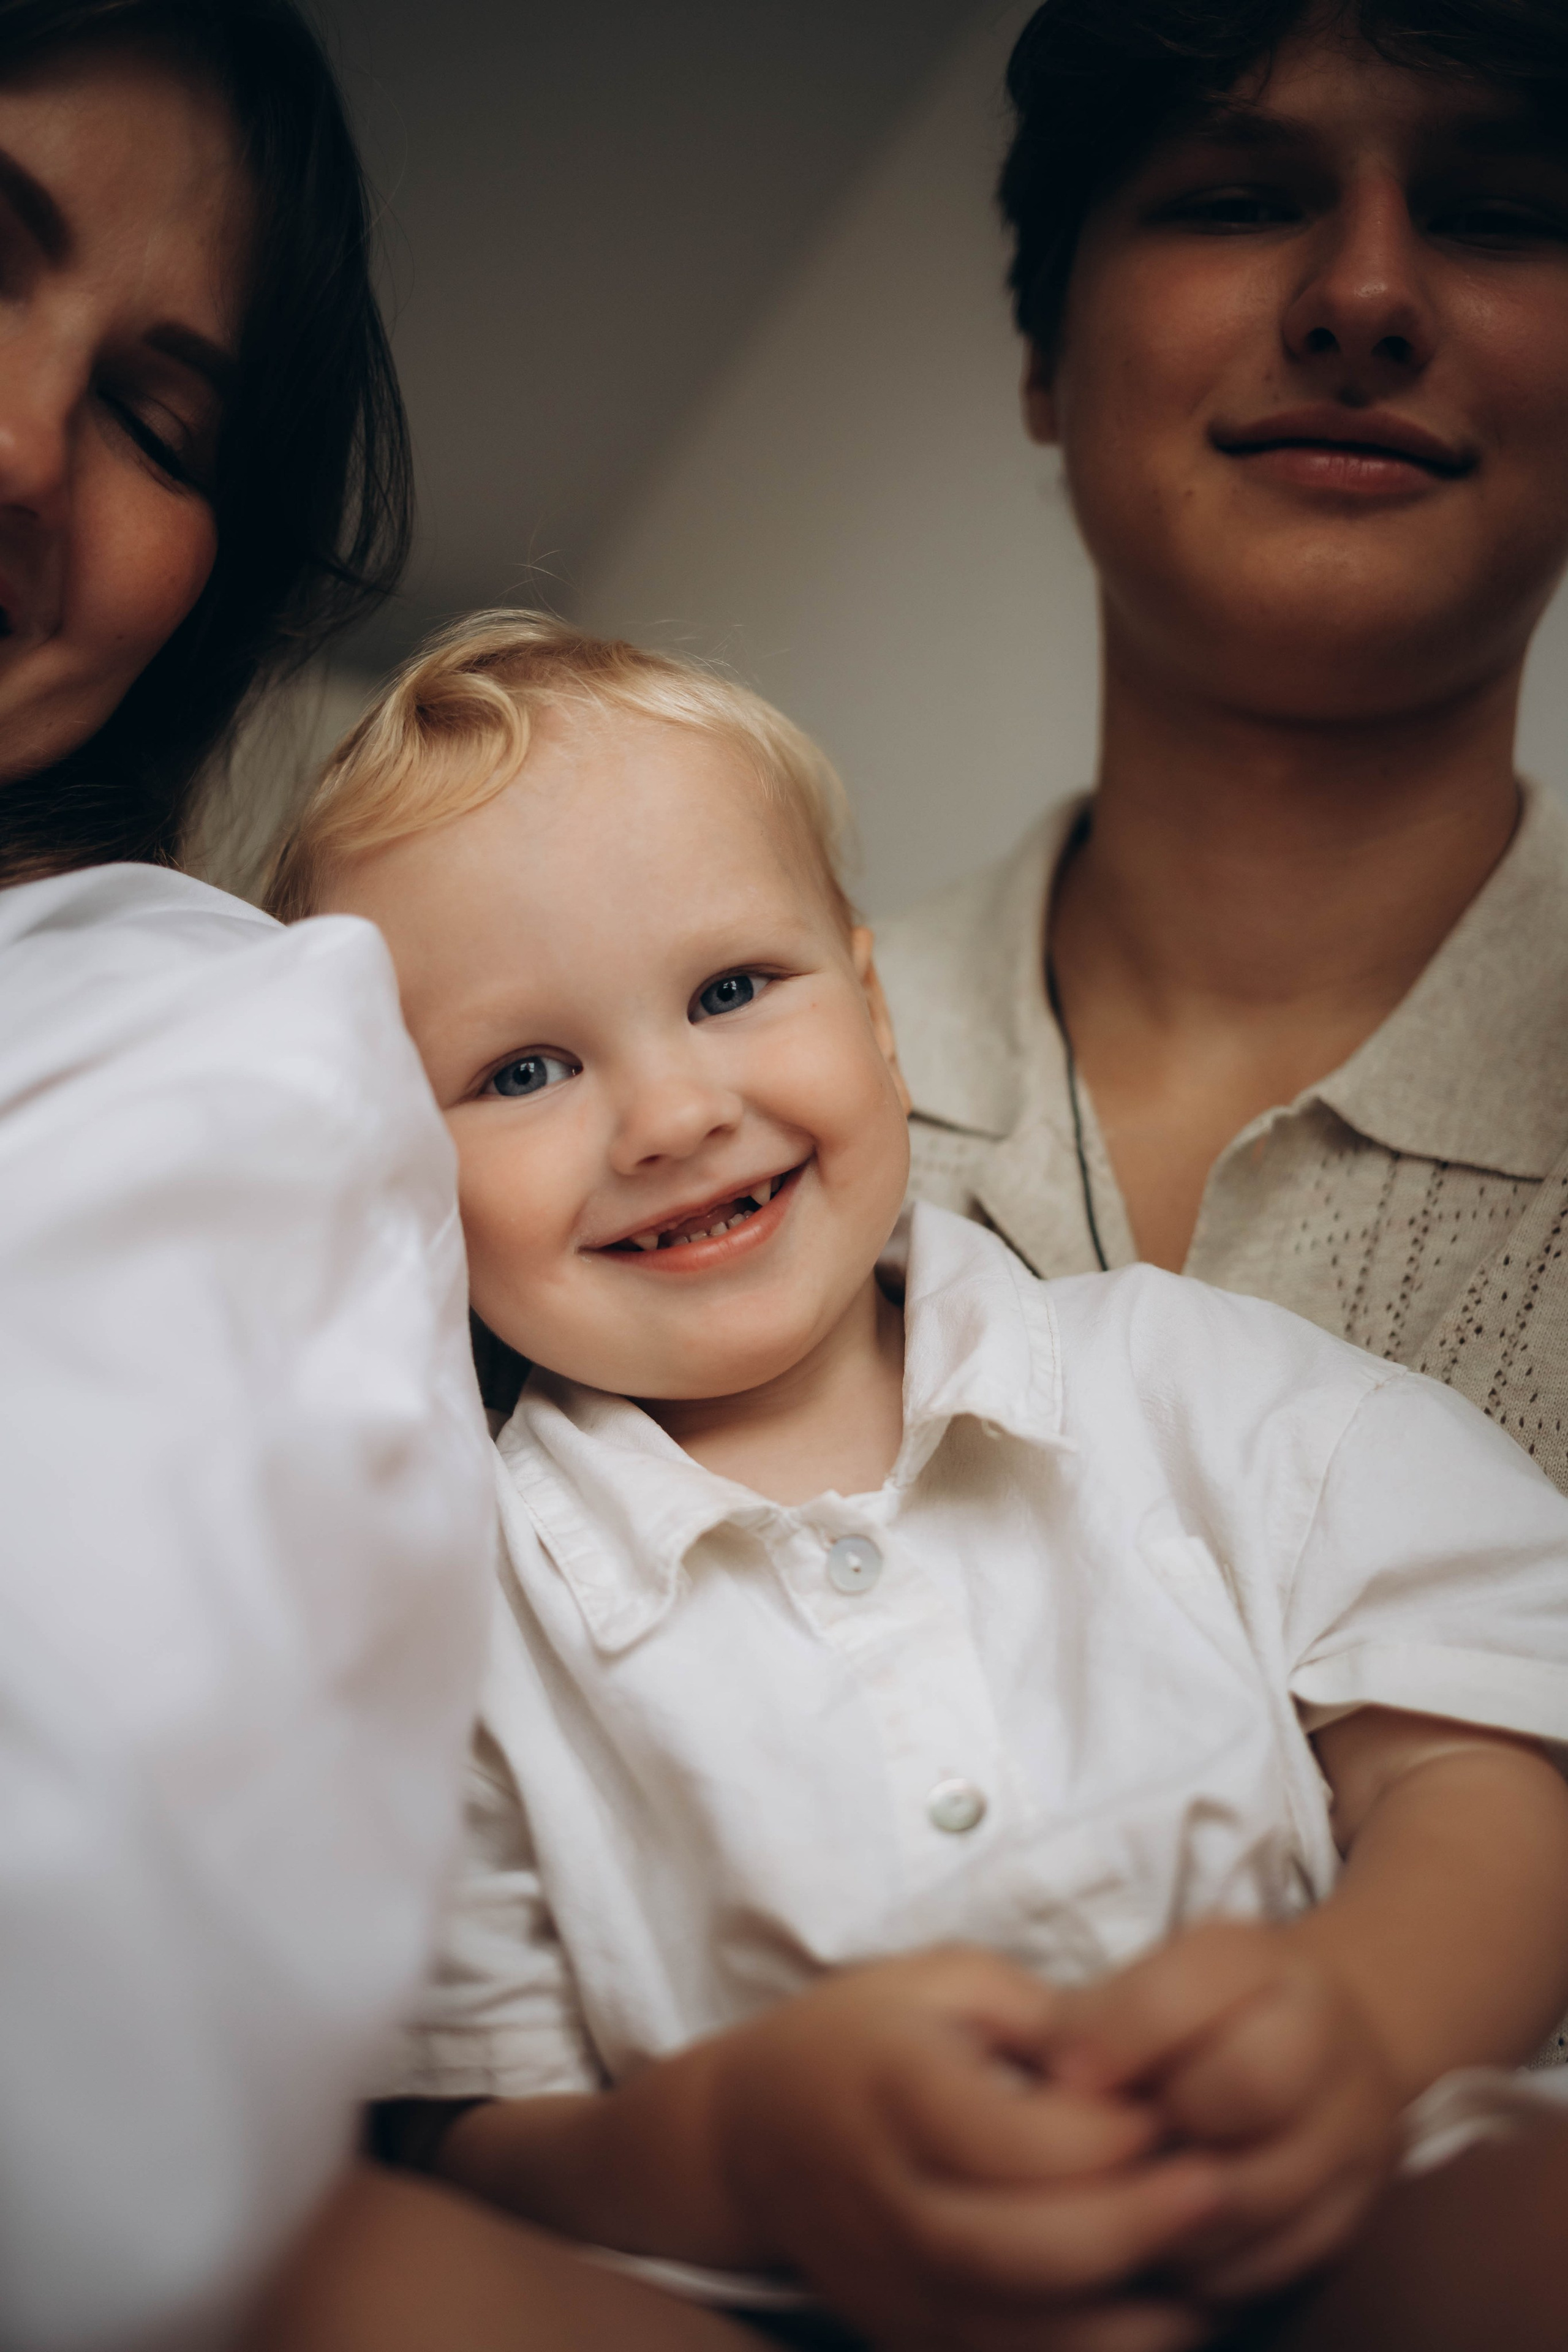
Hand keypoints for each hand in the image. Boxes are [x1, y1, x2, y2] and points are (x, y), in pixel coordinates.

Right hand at [706, 1946, 1222, 2350]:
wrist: (746, 2137)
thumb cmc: (862, 2036)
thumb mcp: (944, 1979)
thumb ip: (1042, 2016)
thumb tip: (1140, 2061)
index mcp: (899, 2092)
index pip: (1022, 2139)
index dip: (1114, 2129)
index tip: (1179, 2102)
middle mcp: (892, 2201)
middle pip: (1029, 2248)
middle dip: (1140, 2225)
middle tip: (1218, 2186)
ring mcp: (898, 2285)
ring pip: (1029, 2332)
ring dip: (1134, 2310)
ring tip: (1211, 2265)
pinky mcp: (913, 2337)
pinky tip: (1162, 2312)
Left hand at [1042, 1921, 1402, 2304]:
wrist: (1331, 2039)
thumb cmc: (1210, 2009)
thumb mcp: (1157, 1974)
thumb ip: (1097, 2011)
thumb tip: (1043, 2063)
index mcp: (1262, 1962)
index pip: (1190, 1992)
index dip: (1118, 2037)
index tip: (1063, 2075)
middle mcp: (1327, 2041)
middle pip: (1246, 2086)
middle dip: (1158, 2124)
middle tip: (1105, 2148)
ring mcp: (1353, 2135)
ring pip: (1254, 2194)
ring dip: (1165, 2212)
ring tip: (1110, 2209)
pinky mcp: (1353, 2217)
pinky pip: (1269, 2266)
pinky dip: (1200, 2270)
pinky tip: (1155, 2253)